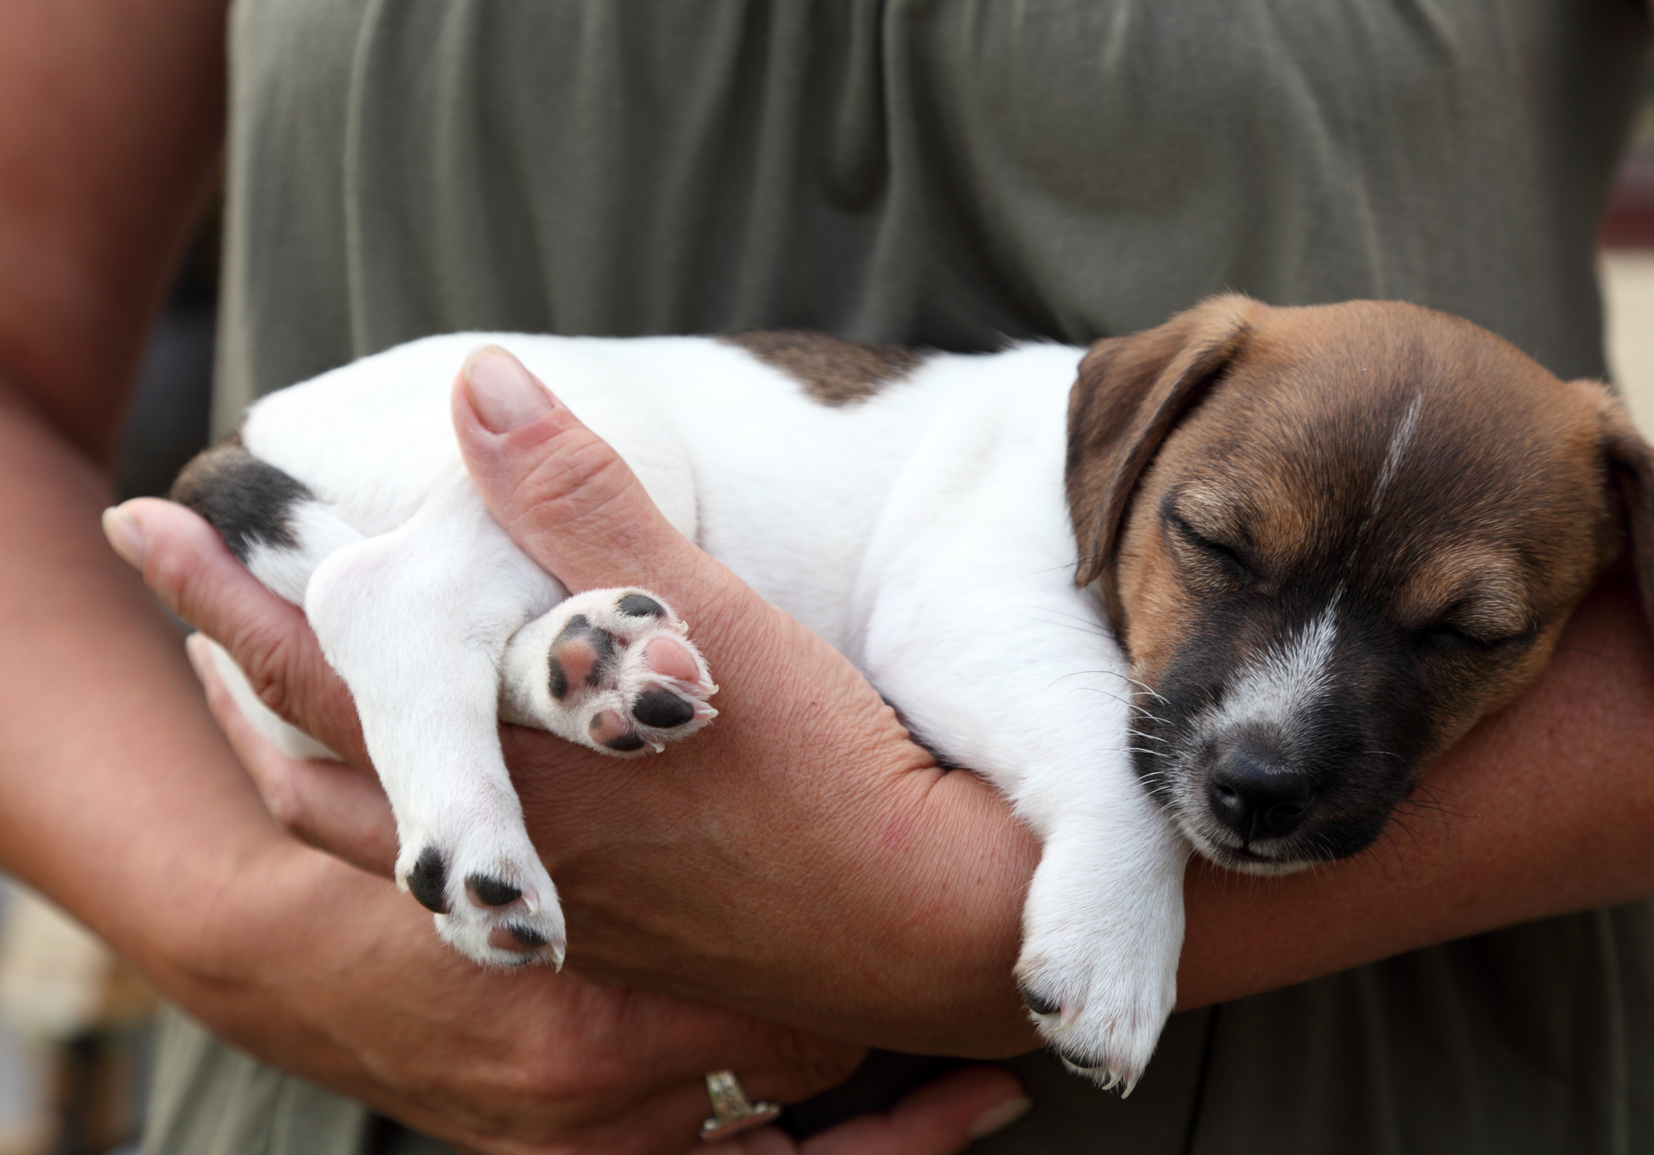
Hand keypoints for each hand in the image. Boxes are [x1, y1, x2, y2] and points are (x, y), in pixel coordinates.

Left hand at [106, 518, 1034, 1154]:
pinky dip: (405, 805)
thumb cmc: (823, 776)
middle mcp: (506, 848)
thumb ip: (586, 506)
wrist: (920, 930)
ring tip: (293, 699)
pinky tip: (454, 772)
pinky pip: (450, 870)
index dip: (218, 597)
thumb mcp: (705, 618)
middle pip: (317, 776)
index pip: (318, 673)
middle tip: (201, 629)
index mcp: (509, 766)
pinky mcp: (608, 927)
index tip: (147, 520)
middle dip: (240, 690)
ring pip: (376, 836)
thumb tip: (480, 387)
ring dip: (316, 756)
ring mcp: (551, 899)